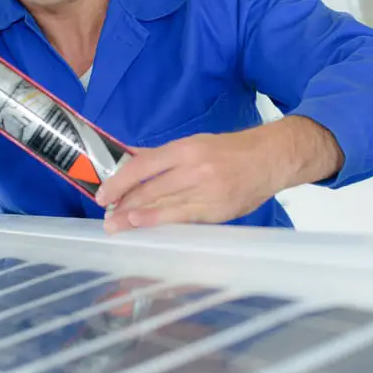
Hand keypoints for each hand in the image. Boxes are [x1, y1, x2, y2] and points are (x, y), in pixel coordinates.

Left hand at [95, 117, 342, 232]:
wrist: (269, 158)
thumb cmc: (229, 151)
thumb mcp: (195, 143)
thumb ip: (163, 156)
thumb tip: (130, 162)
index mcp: (185, 149)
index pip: (142, 166)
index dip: (119, 182)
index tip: (103, 194)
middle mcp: (194, 169)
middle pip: (150, 189)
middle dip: (124, 204)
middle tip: (106, 216)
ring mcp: (206, 191)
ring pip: (164, 207)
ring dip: (136, 218)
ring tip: (117, 226)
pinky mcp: (218, 211)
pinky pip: (184, 219)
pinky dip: (161, 224)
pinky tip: (145, 228)